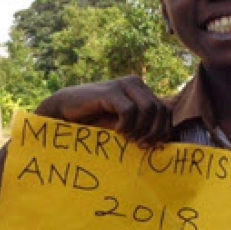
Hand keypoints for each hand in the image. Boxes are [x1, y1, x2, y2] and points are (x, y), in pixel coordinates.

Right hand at [35, 76, 170, 147]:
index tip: (152, 146)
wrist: (65, 111)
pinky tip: (117, 131)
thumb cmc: (96, 121)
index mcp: (142, 91)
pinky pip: (129, 110)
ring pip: (148, 109)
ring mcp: (123, 85)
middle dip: (154, 131)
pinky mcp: (110, 91)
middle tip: (141, 145)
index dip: (163, 130)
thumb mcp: (125, 125)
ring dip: (141, 128)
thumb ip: (143, 127)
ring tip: (128, 138)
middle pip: (160, 109)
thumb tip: (165, 142)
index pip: (165, 110)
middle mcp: (135, 84)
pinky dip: (126, 124)